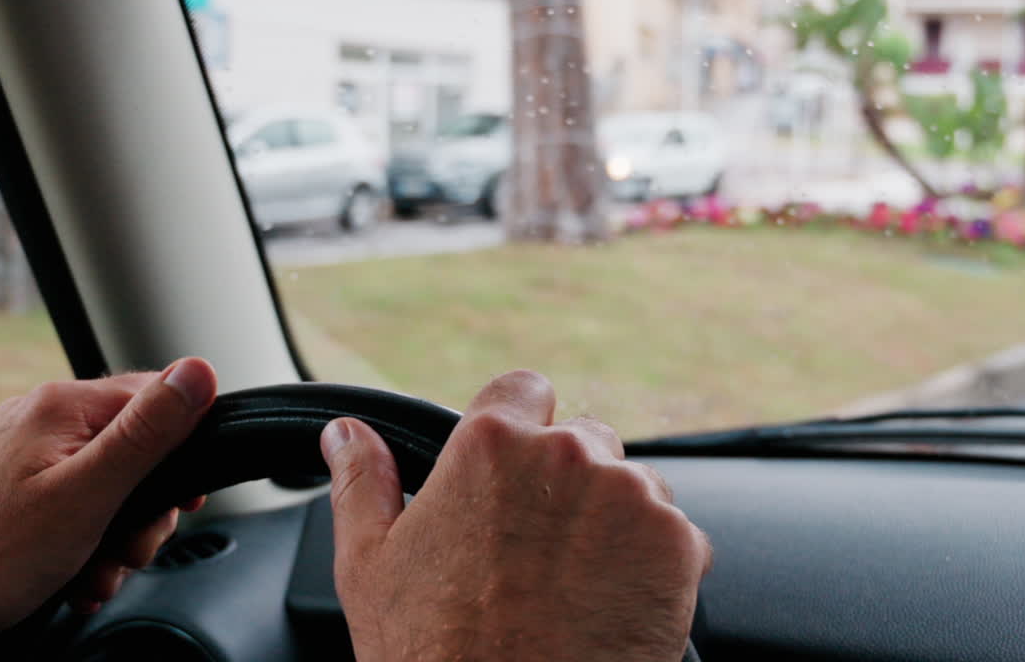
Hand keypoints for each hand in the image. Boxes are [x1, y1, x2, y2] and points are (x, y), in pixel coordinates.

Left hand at [0, 358, 217, 660]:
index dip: (181, 450)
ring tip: (97, 570)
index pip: (156, 398)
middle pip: (135, 447)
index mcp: (63, 407)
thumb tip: (199, 372)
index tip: (183, 498)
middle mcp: (42, 419)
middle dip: (144, 508)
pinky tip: (78, 572)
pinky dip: (87, 540)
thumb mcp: (90, 493)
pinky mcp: (17, 486)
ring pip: (109, 482)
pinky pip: (77, 502)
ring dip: (116, 534)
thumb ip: (149, 432)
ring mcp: (26, 453)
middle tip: (130, 547)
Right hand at [321, 371, 711, 661]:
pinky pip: (674, 533)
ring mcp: (631, 498)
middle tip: (536, 550)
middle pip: (582, 439)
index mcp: (492, 446)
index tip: (514, 471)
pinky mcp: (678, 545)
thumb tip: (345, 434)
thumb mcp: (371, 568)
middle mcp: (569, 456)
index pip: (524, 389)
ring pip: (632, 484)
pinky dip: (653, 563)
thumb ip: (362, 483)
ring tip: (573, 584)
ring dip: (613, 519)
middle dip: (566, 482)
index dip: (518, 426)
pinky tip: (609, 605)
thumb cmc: (433, 657)